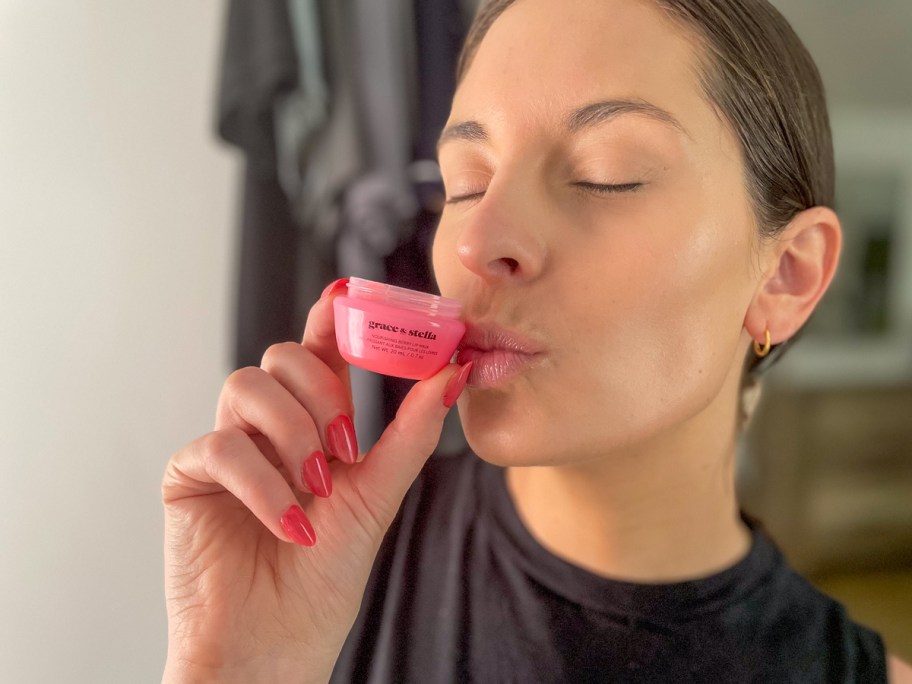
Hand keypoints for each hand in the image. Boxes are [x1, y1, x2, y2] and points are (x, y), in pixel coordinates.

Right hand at [161, 279, 470, 682]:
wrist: (276, 646)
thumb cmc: (324, 578)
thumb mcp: (378, 496)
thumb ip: (410, 432)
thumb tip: (454, 372)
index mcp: (309, 425)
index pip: (317, 352)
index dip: (329, 316)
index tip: (349, 292)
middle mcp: (265, 427)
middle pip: (282, 357)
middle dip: (321, 394)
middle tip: (344, 447)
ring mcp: (225, 447)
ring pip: (247, 386)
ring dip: (292, 436)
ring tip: (317, 489)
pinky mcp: (187, 475)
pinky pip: (220, 446)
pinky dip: (264, 484)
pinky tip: (290, 525)